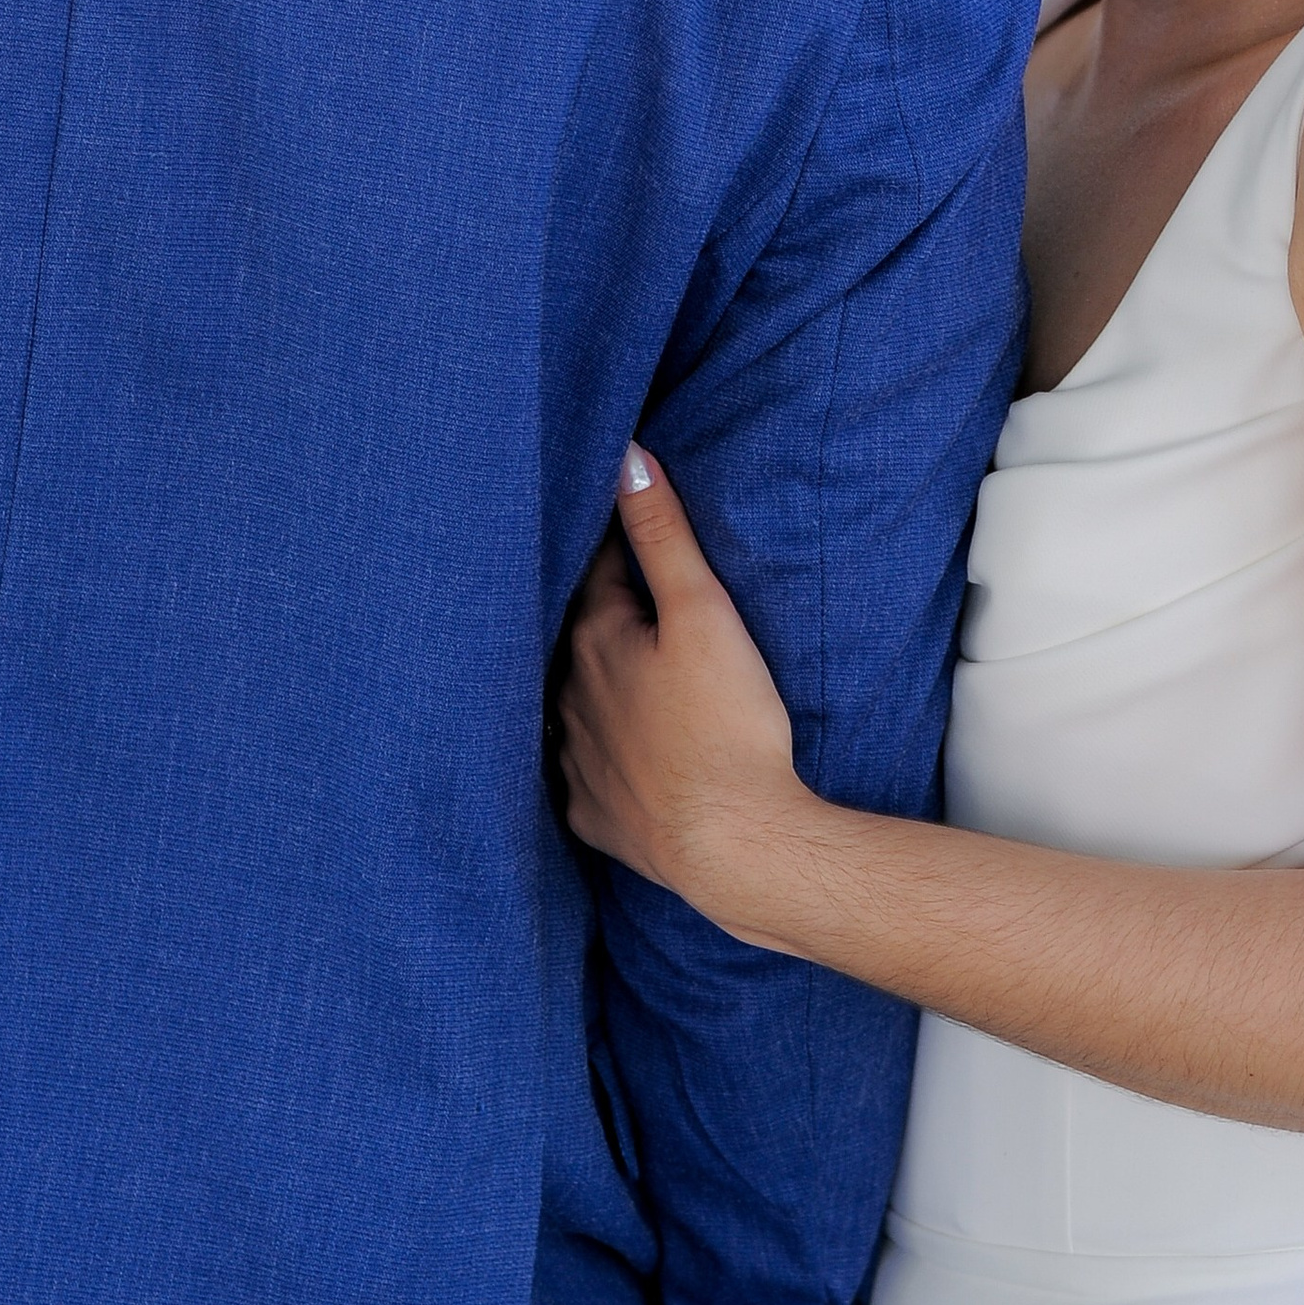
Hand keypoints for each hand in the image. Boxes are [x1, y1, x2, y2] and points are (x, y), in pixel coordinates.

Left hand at [561, 445, 817, 943]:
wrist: (736, 847)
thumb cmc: (728, 724)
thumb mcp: (704, 613)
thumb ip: (664, 535)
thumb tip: (626, 457)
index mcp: (594, 644)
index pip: (596, 574)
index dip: (614, 549)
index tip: (621, 527)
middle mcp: (568, 702)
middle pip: (576, 641)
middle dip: (594, 618)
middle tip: (617, 597)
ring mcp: (577, 764)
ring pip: (568, 708)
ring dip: (587, 687)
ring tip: (611, 674)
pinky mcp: (593, 817)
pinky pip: (580, 776)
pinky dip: (591, 757)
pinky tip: (605, 756)